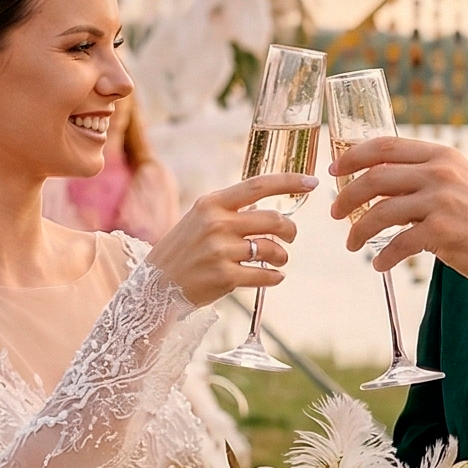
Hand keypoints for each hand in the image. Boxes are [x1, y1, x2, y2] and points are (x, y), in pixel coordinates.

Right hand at [145, 174, 310, 307]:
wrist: (156, 285)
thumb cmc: (183, 250)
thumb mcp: (199, 219)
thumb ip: (230, 211)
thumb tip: (267, 209)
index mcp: (212, 203)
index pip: (258, 185)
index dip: (289, 182)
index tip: (312, 182)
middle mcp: (216, 224)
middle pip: (273, 219)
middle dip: (290, 229)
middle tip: (290, 236)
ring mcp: (220, 251)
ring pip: (272, 249)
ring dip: (282, 256)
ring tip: (278, 260)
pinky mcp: (224, 277)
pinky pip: (265, 276)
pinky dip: (275, 277)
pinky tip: (272, 277)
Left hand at [328, 135, 467, 289]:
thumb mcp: (456, 182)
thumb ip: (423, 175)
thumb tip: (376, 180)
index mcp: (441, 155)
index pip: (386, 145)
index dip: (353, 155)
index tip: (334, 169)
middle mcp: (440, 172)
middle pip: (375, 177)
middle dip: (347, 196)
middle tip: (335, 213)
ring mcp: (442, 201)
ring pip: (381, 212)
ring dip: (359, 230)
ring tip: (352, 244)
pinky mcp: (443, 231)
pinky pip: (398, 244)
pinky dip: (383, 256)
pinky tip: (379, 264)